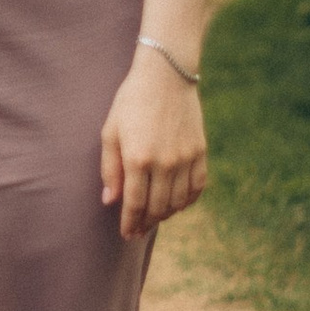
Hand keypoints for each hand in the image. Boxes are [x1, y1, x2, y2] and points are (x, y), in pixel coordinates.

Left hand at [99, 48, 207, 239]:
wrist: (166, 76)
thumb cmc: (131, 101)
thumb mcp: (111, 131)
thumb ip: (109, 169)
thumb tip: (110, 201)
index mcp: (137, 158)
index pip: (134, 203)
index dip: (130, 222)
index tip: (126, 234)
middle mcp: (164, 163)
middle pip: (157, 207)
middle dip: (146, 223)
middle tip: (138, 232)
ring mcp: (185, 158)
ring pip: (178, 201)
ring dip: (166, 215)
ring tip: (155, 219)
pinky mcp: (200, 152)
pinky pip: (197, 187)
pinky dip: (188, 201)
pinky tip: (177, 204)